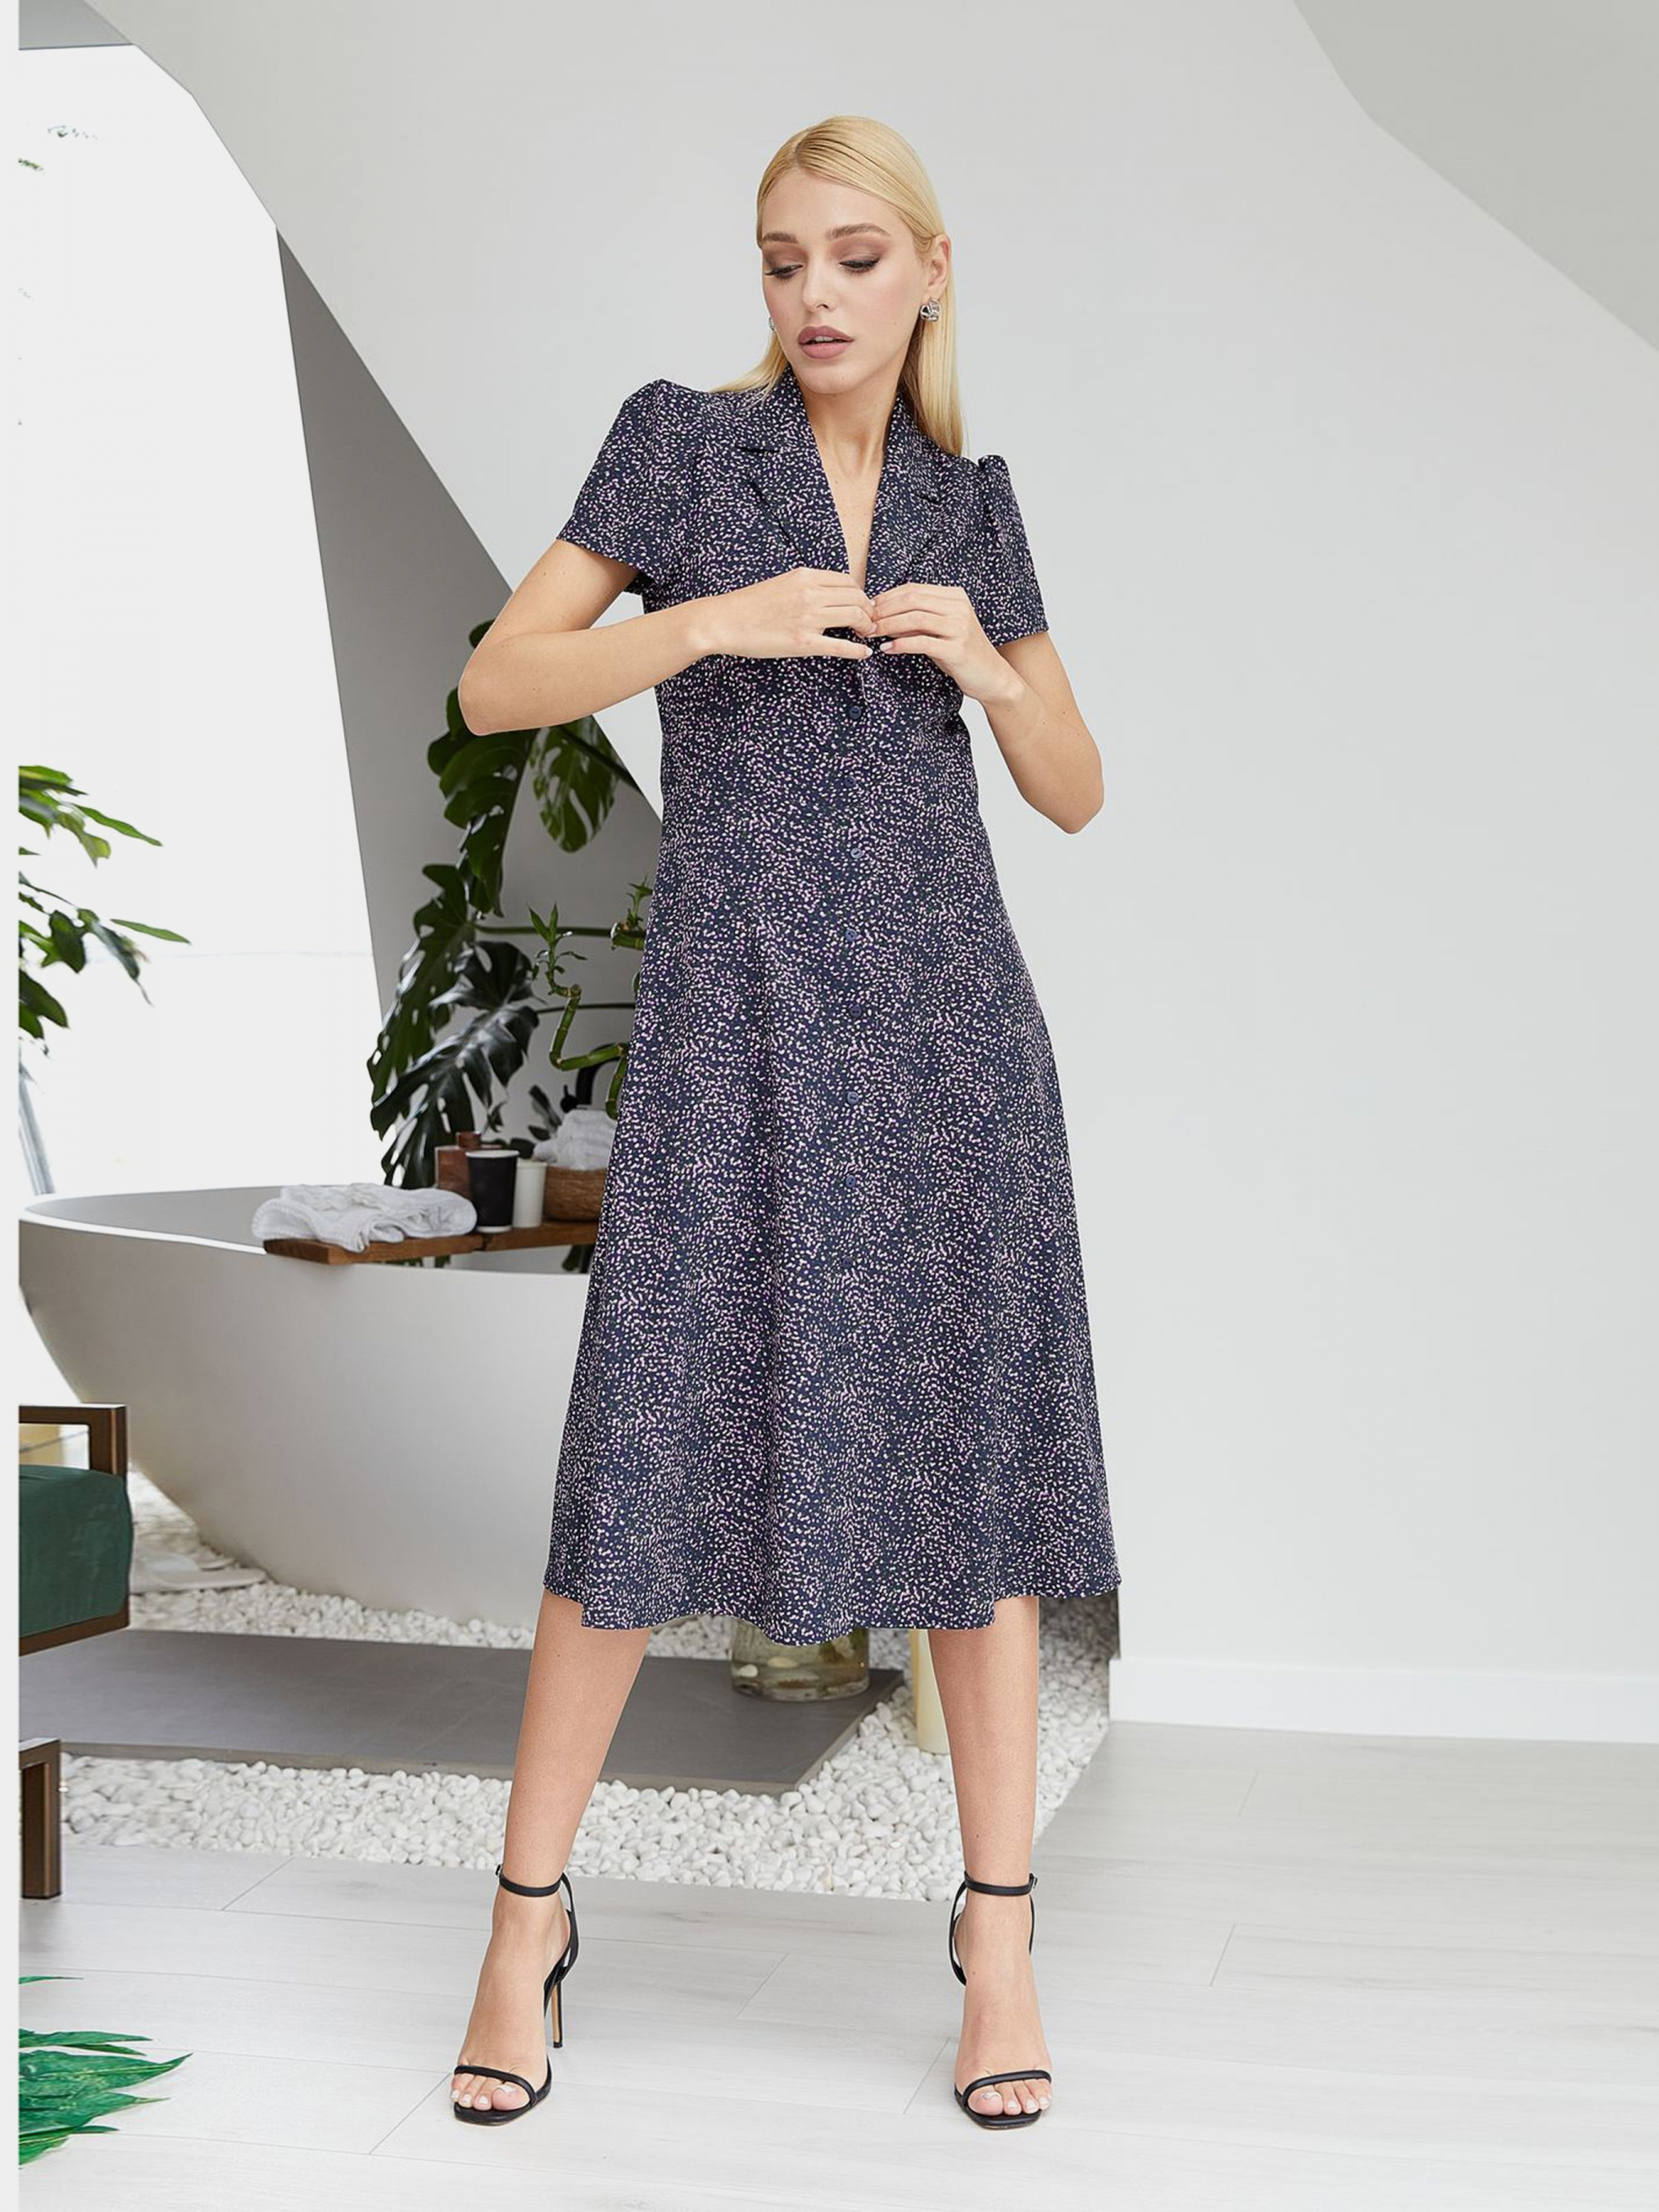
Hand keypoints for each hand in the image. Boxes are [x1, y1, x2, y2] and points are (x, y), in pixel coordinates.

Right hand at [694, 567, 877, 659]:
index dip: (860, 594)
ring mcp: (808, 618)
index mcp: (805, 576)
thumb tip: (827, 594)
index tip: (861, 605)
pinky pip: (840, 646)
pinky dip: (857, 650)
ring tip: (865, 635)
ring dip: (866, 627)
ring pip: (854, 617)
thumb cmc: (749, 605)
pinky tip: (864, 653)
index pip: (848, 581)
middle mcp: (810, 594)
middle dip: (868, 611)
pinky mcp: (803, 642)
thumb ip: (806, 586)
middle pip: (856, 598)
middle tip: (869, 622)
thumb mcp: (782, 583)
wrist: (724, 621)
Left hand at [866, 583, 1017, 704]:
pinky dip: (900, 644)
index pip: (913, 589)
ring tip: (872, 634)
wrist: (992, 677)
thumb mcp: (939, 630)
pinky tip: (887, 649)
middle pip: (912, 600)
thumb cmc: (961, 653)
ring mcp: (960, 627)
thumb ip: (917, 619)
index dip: (887, 597)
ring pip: (915, 618)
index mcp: (954, 596)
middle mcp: (959, 607)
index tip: (868, 608)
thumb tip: (882, 614)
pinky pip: (922, 642)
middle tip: (865, 621)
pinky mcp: (957, 649)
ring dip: (888, 626)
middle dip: (884, 610)